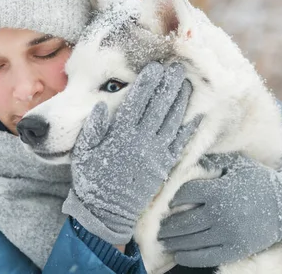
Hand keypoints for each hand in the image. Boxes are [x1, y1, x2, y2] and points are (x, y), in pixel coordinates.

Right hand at [62, 62, 201, 244]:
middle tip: (177, 68)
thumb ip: (93, 128)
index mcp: (120, 134)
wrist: (106, 212)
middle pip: (158, 106)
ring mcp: (155, 153)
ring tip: (187, 84)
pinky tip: (197, 116)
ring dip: (181, 101)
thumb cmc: (92, 180)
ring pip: (172, 121)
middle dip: (168, 85)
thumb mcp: (83, 152)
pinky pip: (180, 144)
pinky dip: (190, 129)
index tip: (154, 67)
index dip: (147, 82)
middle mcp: (141, 140)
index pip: (137, 101)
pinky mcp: (164, 166)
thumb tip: (100, 106)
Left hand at [158, 153, 281, 266]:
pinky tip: (178, 254)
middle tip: (158, 227)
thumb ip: (212, 163)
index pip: (185, 194)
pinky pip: (206, 256)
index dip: (174, 198)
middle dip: (167, 225)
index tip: (169, 201)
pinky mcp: (236, 249)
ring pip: (191, 241)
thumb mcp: (236, 164)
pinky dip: (188, 257)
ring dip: (173, 242)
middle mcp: (222, 213)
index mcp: (220, 190)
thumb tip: (186, 158)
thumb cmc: (258, 180)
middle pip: (184, 221)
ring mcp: (228, 234)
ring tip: (163, 240)